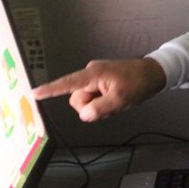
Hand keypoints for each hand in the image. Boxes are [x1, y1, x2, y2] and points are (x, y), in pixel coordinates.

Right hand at [31, 58, 165, 121]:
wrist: (154, 73)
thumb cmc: (138, 83)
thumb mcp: (120, 99)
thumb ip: (100, 108)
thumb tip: (84, 114)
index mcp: (93, 74)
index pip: (67, 83)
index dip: (49, 90)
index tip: (33, 93)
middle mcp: (90, 73)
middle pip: (76, 98)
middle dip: (89, 107)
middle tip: (109, 106)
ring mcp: (95, 77)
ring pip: (85, 99)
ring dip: (96, 106)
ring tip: (115, 102)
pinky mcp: (101, 81)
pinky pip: (93, 96)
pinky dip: (101, 102)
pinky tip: (114, 100)